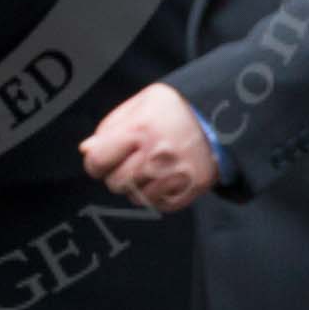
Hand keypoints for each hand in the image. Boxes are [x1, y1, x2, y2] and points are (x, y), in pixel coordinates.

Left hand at [78, 82, 216, 213]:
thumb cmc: (173, 109)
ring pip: (136, 197)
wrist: (222, 117)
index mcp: (140, 130)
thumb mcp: (140, 104)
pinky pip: (158, 205)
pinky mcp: (190, 190)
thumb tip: (86, 150)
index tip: (102, 159)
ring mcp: (175, 176)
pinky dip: (156, 195)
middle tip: (130, 161)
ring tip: (149, 167)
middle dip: (116, 174)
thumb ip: (109, 127)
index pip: (97, 161)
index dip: (95, 163)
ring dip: (137, 185)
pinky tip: (163, 177)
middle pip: (115, 183)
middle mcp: (157, 156)